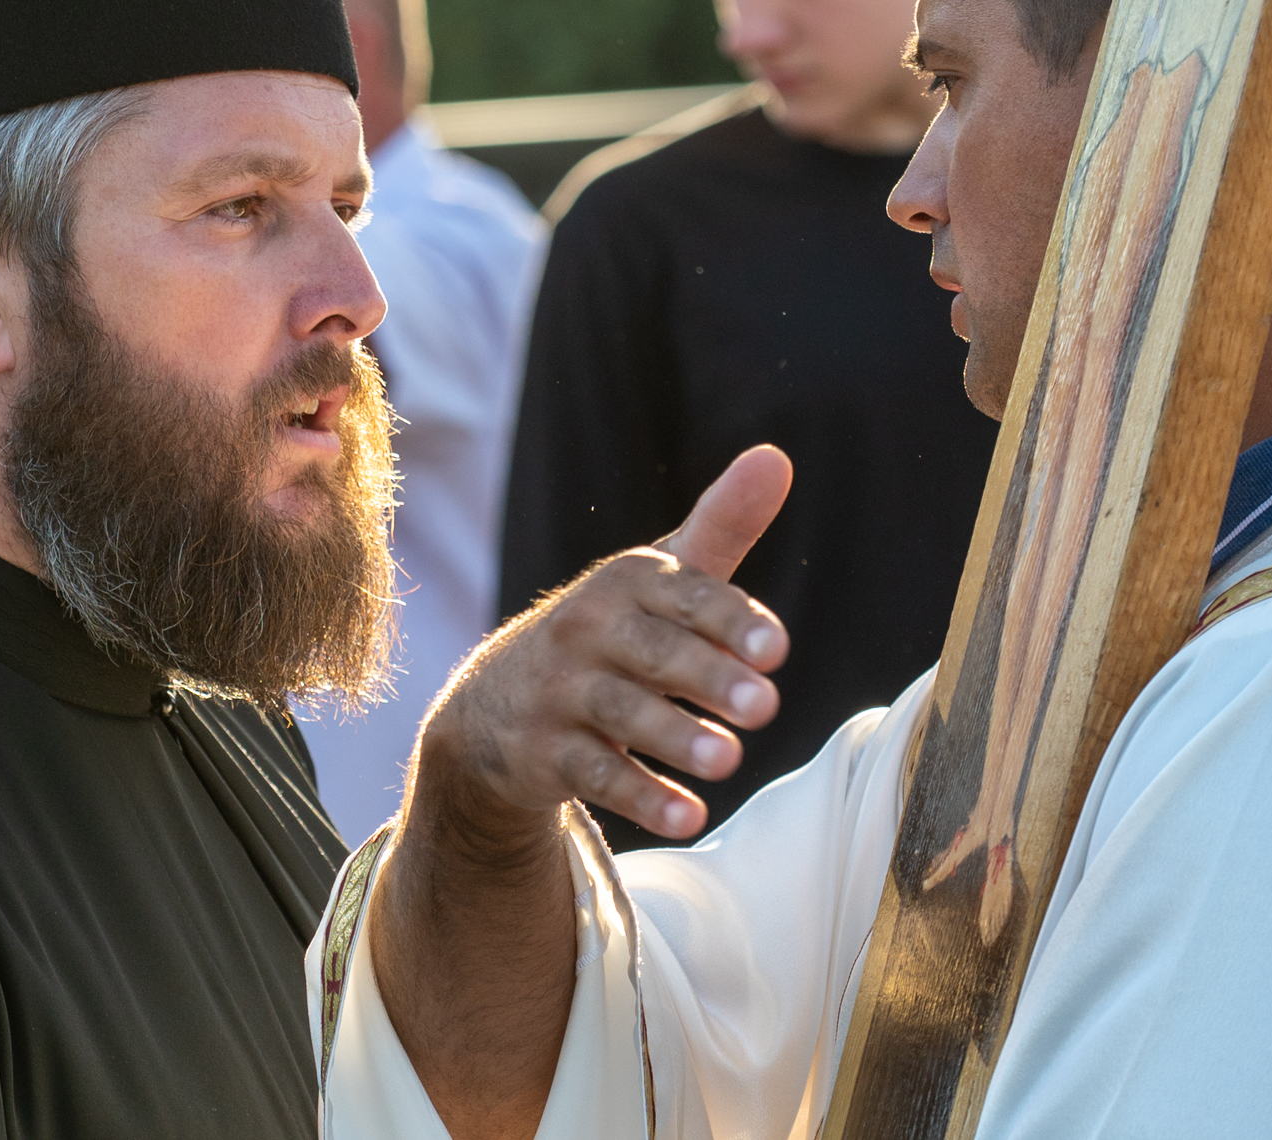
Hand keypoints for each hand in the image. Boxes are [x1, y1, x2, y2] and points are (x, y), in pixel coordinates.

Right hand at [413, 447, 792, 846]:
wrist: (493, 709)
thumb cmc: (610, 634)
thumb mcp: (658, 581)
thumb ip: (722, 528)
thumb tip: (777, 456)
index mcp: (628, 582)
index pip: (686, 595)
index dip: (732, 621)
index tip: (777, 651)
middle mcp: (589, 629)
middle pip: (655, 652)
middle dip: (708, 677)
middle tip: (767, 707)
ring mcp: (561, 692)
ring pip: (622, 714)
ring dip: (676, 738)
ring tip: (729, 761)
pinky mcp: (543, 753)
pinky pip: (595, 776)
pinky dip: (641, 796)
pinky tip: (690, 816)